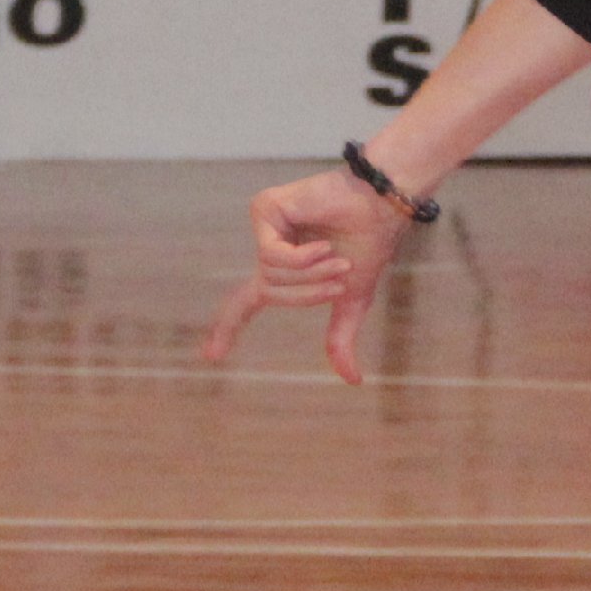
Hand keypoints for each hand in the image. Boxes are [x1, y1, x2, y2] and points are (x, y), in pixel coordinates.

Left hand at [203, 165, 412, 385]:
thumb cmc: (368, 245)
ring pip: (270, 274)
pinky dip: (301, 258)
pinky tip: (321, 244)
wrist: (380, 209)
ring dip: (311, 274)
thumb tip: (352, 381)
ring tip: (336, 258)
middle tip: (338, 281)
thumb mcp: (351, 298)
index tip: (210, 357)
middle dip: (306, 294)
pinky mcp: (263, 209)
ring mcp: (264, 228)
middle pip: (268, 294)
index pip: (246, 303)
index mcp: (282, 271)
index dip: (228, 328)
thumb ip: (340, 337)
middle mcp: (268, 249)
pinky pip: (271, 254)